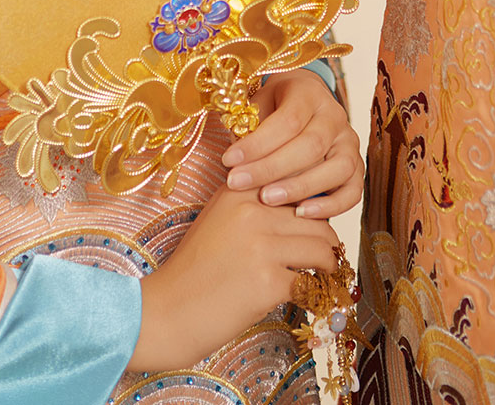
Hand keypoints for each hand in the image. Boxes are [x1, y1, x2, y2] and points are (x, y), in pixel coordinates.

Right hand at [128, 183, 338, 372]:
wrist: (166, 311)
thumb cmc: (195, 269)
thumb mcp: (220, 219)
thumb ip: (256, 204)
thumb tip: (306, 204)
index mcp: (239, 189)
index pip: (297, 183)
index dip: (314, 204)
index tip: (316, 222)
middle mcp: (251, 209)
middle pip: (316, 216)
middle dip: (326, 237)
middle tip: (325, 253)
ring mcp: (260, 244)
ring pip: (322, 246)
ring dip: (328, 262)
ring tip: (323, 273)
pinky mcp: (266, 281)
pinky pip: (310, 280)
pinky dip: (314, 291)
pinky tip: (306, 296)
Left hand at [221, 68, 363, 218]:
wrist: (304, 105)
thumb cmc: (274, 108)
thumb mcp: (258, 105)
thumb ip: (248, 126)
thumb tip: (232, 157)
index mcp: (310, 93)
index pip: (288, 119)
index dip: (258, 143)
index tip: (228, 160)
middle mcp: (335, 116)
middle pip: (311, 145)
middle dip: (271, 168)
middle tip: (239, 183)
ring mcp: (349, 142)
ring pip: (336, 169)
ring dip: (300, 188)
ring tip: (267, 200)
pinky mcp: (357, 168)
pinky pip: (352, 191)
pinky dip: (330, 206)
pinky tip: (301, 213)